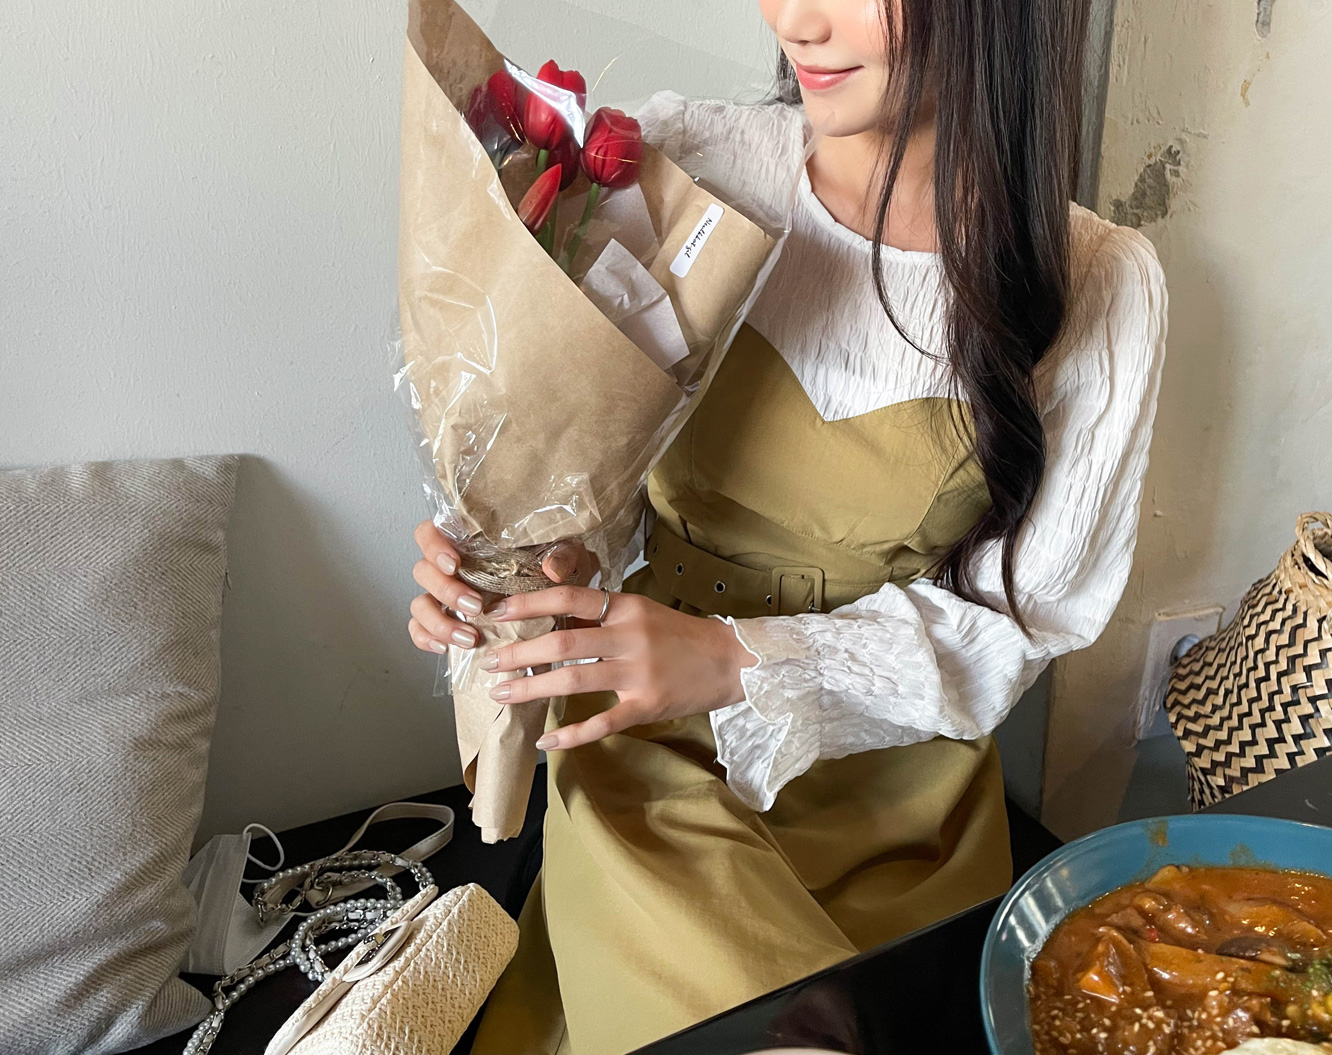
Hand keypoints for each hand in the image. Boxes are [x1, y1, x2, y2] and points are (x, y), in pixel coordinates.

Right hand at [408, 521, 596, 653]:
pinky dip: (428, 639)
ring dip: (439, 622)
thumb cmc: (555, 566)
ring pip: (420, 604)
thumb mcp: (566, 555)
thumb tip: (552, 568)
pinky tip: (447, 648)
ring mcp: (443, 595)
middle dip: (445, 591)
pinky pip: (420, 630)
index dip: (433, 546)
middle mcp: (449, 566)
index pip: (429, 532)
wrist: (561, 599)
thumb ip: (561, 555)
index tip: (454, 564)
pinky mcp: (444, 620)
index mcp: (467, 540)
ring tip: (470, 638)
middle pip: (422, 571)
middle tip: (476, 606)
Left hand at [480, 585, 756, 749]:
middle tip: (489, 662)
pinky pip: (602, 722)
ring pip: (574, 678)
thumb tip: (548, 613)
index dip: (529, 603)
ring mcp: (639, 673)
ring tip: (502, 694)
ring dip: (532, 687)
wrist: (731, 661)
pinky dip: (571, 734)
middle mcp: (630, 636)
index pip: (570, 596)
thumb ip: (600, 614)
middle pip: (563, 640)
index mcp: (626, 607)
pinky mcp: (648, 705)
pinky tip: (545, 741)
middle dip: (519, 652)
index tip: (496, 611)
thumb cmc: (680, 635)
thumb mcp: (641, 611)